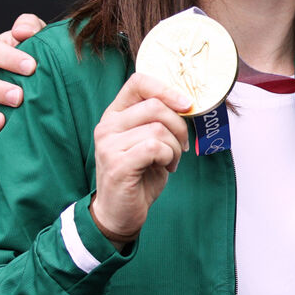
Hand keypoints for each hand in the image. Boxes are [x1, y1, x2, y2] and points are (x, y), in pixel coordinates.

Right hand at [89, 73, 193, 246]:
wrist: (120, 212)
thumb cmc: (139, 174)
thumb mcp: (150, 140)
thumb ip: (159, 119)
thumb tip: (187, 102)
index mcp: (115, 114)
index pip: (138, 82)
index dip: (166, 89)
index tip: (186, 104)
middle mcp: (107, 126)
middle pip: (155, 106)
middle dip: (179, 126)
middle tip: (182, 145)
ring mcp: (108, 145)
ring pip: (158, 129)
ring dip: (175, 147)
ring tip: (170, 160)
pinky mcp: (117, 164)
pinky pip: (155, 148)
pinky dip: (169, 157)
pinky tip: (165, 167)